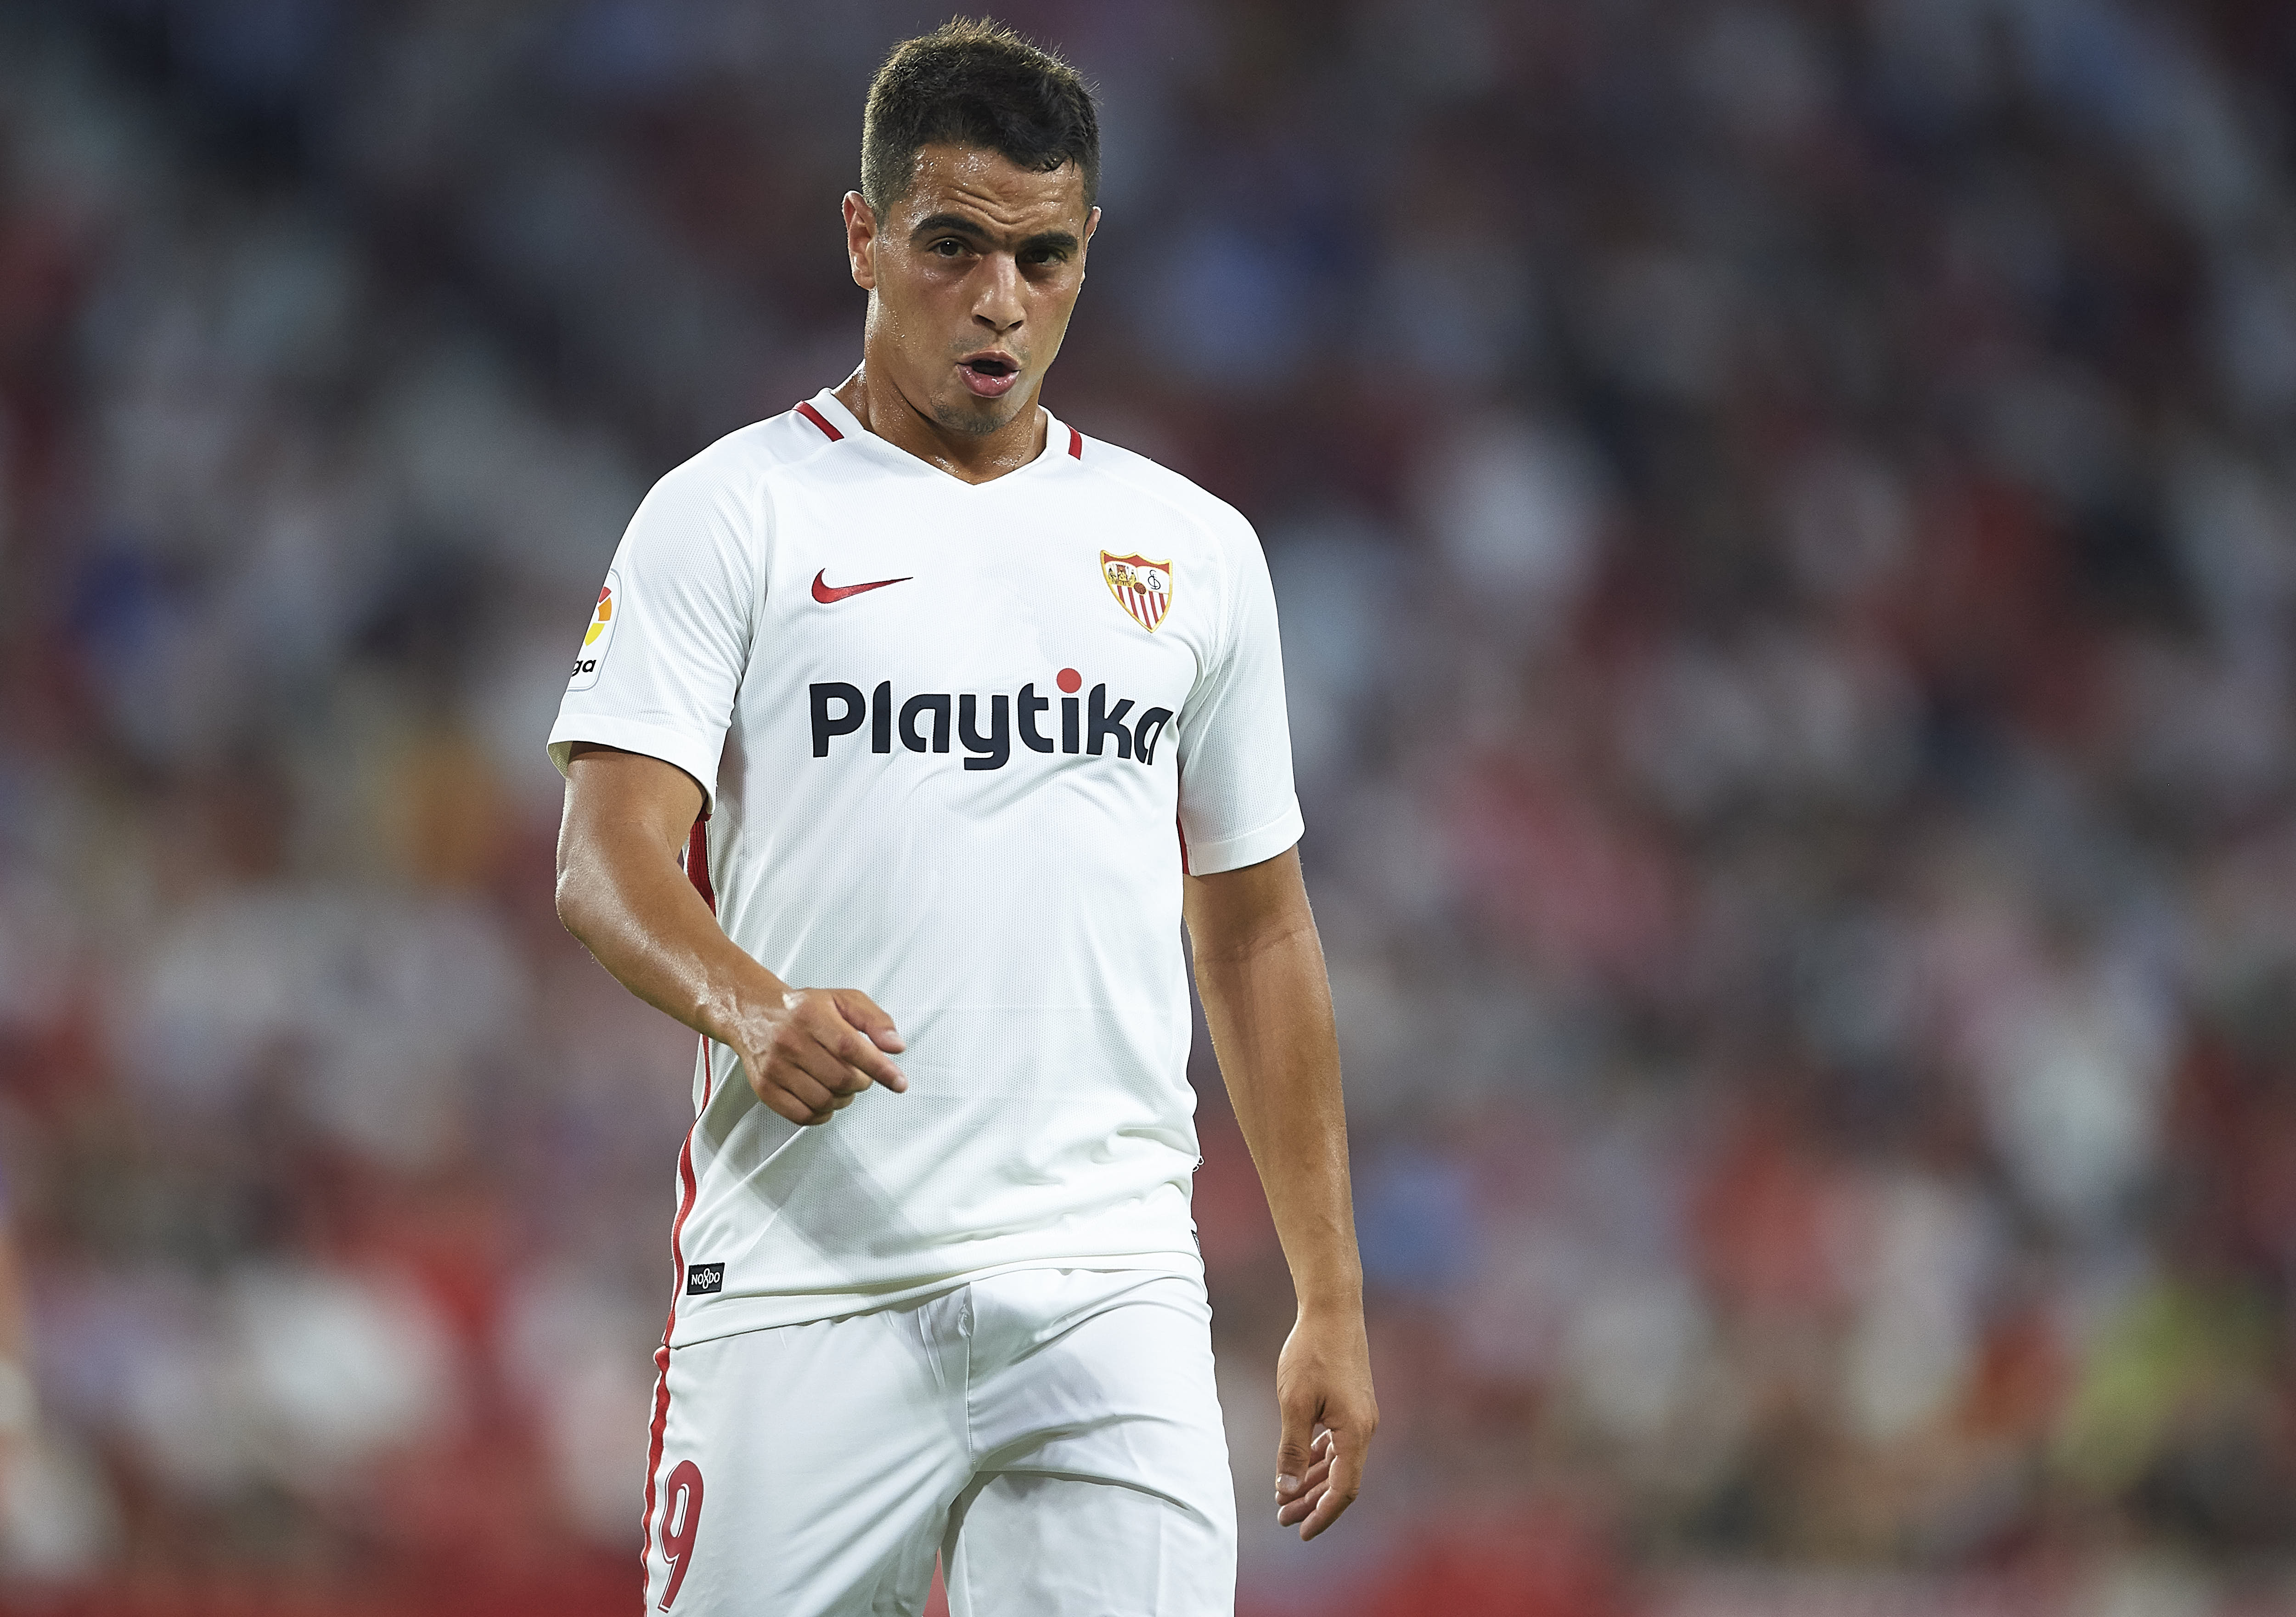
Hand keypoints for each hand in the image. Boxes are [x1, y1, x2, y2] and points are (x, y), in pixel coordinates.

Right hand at [731, 986, 906, 1124]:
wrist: (754, 1014)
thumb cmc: (803, 1008)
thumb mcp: (843, 1000)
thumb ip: (875, 1020)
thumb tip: (896, 1047)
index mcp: (812, 1015)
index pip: (851, 1048)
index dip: (880, 1069)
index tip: (898, 1082)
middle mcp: (790, 1041)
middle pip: (841, 1079)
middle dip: (862, 1083)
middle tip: (861, 1075)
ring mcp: (775, 1067)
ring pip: (824, 1101)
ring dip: (843, 1099)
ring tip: (841, 1084)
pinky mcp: (765, 1088)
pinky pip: (802, 1116)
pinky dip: (822, 1114)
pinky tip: (825, 1099)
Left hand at [1272, 1307, 1375, 1539]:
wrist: (1332, 1310)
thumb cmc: (1311, 1353)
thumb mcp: (1295, 1404)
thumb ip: (1292, 1450)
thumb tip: (1287, 1490)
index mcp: (1355, 1433)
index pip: (1343, 1490)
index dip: (1322, 1514)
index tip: (1300, 1532)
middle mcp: (1364, 1429)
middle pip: (1341, 1480)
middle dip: (1312, 1502)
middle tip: (1281, 1518)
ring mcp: (1360, 1416)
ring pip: (1339, 1462)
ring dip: (1313, 1481)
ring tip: (1284, 1497)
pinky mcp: (1352, 1404)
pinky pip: (1337, 1443)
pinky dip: (1319, 1458)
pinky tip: (1300, 1465)